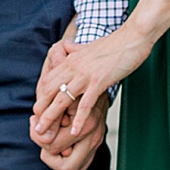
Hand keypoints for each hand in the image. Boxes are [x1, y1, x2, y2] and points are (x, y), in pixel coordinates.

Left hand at [30, 20, 149, 169]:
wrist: (133, 37)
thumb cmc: (116, 43)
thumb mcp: (89, 46)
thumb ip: (76, 49)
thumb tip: (67, 46)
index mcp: (71, 60)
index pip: (49, 80)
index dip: (42, 97)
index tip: (38, 111)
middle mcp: (74, 67)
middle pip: (49, 91)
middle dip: (41, 110)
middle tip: (36, 127)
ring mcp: (85, 75)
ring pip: (62, 99)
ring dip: (51, 117)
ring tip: (44, 133)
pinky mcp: (99, 81)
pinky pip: (85, 103)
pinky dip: (78, 119)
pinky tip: (74, 131)